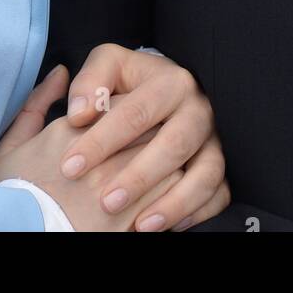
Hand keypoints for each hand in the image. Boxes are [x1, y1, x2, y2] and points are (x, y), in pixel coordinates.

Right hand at [0, 65, 182, 230]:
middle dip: (157, 130)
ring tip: (165, 164)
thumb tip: (61, 72)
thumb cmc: (16, 192)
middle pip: (149, 129)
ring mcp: (115, 191)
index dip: (132, 110)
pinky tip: (161, 193)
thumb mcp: (12, 144)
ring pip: (165, 160)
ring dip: (168, 161)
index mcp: (72, 134)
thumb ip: (38, 101)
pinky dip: (170, 192)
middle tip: (159, 134)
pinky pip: (166, 197)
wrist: (21, 232)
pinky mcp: (127, 222)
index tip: (133, 117)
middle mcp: (99, 159)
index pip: (123, 105)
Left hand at [58, 44, 228, 230]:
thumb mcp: (109, 65)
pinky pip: (220, 193)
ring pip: (205, 173)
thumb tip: (78, 113)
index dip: (101, 141)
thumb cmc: (132, 82)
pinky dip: (197, 212)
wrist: (169, 91)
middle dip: (138, 177)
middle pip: (174, 145)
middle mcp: (199, 109)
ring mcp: (214, 139)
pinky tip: (168, 228)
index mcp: (171, 81)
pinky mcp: (222, 165)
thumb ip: (90, 82)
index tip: (70, 166)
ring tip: (139, 226)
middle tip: (105, 202)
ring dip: (173, 202)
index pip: (135, 113)